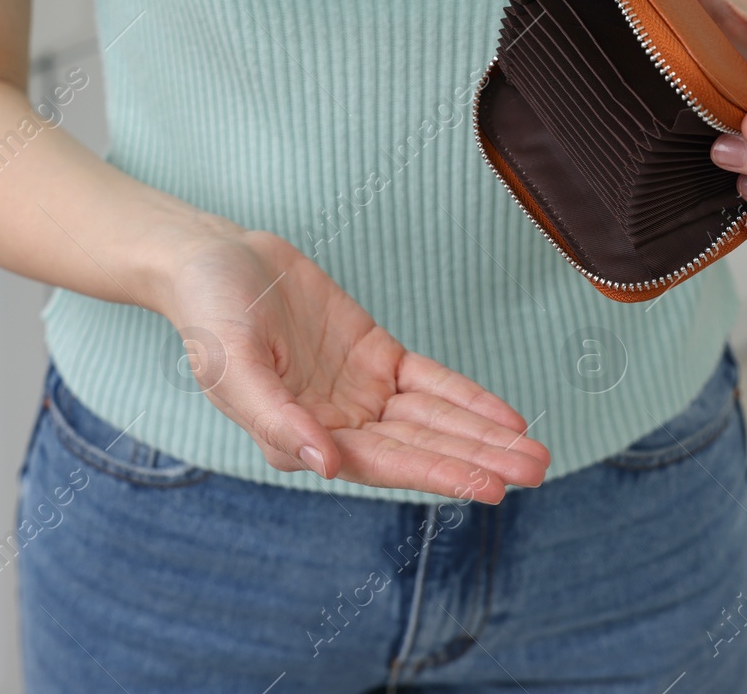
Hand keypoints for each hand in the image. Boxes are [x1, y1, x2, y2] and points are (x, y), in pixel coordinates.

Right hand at [153, 228, 550, 502]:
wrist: (213, 259)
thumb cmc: (209, 316)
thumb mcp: (233, 367)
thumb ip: (278, 420)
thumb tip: (325, 465)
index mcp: (301, 439)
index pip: (383, 463)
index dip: (439, 473)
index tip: (490, 488)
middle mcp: (337, 424)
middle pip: (421, 446)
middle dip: (478, 460)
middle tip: (536, 473)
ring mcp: (360, 392)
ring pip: (433, 419)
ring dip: (483, 437)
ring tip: (535, 454)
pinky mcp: (375, 356)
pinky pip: (430, 382)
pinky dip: (467, 399)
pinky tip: (505, 418)